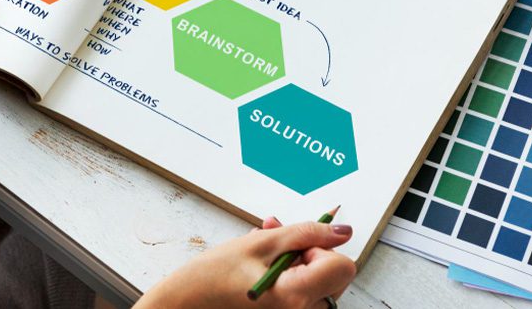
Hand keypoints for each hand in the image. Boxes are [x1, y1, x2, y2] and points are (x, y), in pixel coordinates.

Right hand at [135, 217, 354, 308]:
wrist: (188, 303)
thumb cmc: (214, 276)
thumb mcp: (260, 243)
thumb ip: (305, 233)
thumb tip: (342, 230)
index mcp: (296, 296)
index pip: (342, 266)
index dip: (321, 248)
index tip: (295, 245)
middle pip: (334, 275)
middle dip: (309, 252)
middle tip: (276, 241)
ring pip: (318, 281)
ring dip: (297, 259)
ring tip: (265, 250)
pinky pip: (305, 291)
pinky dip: (291, 273)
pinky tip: (265, 264)